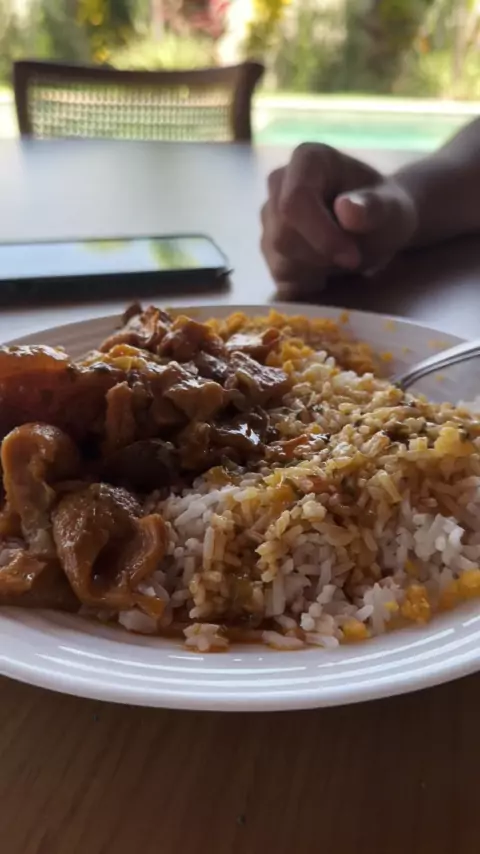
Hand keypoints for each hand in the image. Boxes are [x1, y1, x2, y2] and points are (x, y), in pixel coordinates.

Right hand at [261, 143, 417, 296]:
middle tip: (353, 258)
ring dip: (316, 271)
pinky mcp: (268, 245)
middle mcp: (279, 182)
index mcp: (308, 159)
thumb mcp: (392, 209)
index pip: (294, 202)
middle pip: (283, 236)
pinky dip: (307, 282)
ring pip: (279, 260)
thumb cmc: (384, 211)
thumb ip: (374, 208)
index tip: (352, 256)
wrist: (377, 226)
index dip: (320, 236)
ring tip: (341, 258)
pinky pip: (279, 276)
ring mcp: (270, 216)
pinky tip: (327, 271)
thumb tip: (346, 208)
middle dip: (320, 257)